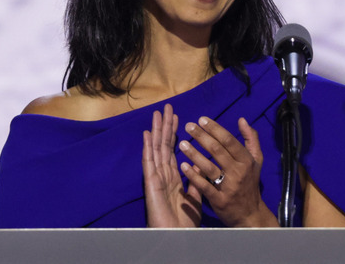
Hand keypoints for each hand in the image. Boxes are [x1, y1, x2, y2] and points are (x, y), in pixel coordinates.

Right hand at [142, 104, 201, 226]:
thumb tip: (198, 169)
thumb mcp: (194, 199)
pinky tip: (147, 134)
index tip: (178, 118)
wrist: (176, 236)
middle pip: (164, 145)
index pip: (174, 150)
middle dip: (165, 127)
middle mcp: (163, 174)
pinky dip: (148, 147)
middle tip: (167, 108)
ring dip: (156, 131)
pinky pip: (149, 162)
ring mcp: (156, 177)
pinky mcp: (151, 183)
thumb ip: (195, 183)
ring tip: (157, 114)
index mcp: (173, 177)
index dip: (175, 134)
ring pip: (156, 149)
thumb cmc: (183, 222)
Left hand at [179, 116, 277, 226]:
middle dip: (201, 136)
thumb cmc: (250, 183)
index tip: (201, 119)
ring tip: (182, 144)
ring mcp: (229, 187)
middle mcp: (238, 171)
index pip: (229, 141)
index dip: (215, 129)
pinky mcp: (220, 200)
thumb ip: (251, 139)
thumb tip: (242, 120)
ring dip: (194, 154)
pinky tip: (183, 166)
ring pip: (209, 167)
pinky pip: (205, 186)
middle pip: (217, 150)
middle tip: (188, 126)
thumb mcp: (256, 160)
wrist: (251, 215)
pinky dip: (193, 176)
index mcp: (246, 160)